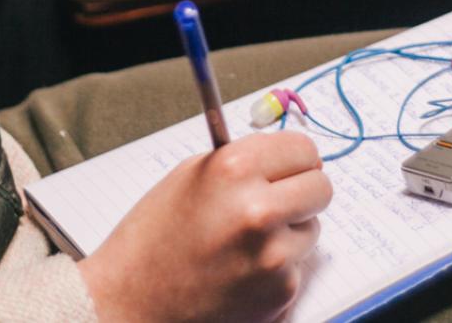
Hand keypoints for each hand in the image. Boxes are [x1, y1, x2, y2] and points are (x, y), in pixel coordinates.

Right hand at [78, 132, 332, 322]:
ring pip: (312, 229)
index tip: (286, 167)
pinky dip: (276, 268)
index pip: (303, 149)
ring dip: (289, 232)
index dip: (294, 158)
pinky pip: (296, 267)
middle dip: (302, 192)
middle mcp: (259, 210)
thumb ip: (241, 162)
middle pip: (321, 186)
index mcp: (235, 169)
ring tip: (243, 243)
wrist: (131, 302)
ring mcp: (274, 256)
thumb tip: (284, 157)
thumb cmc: (153, 238)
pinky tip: (239, 272)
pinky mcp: (280, 292)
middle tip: (277, 201)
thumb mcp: (190, 177)